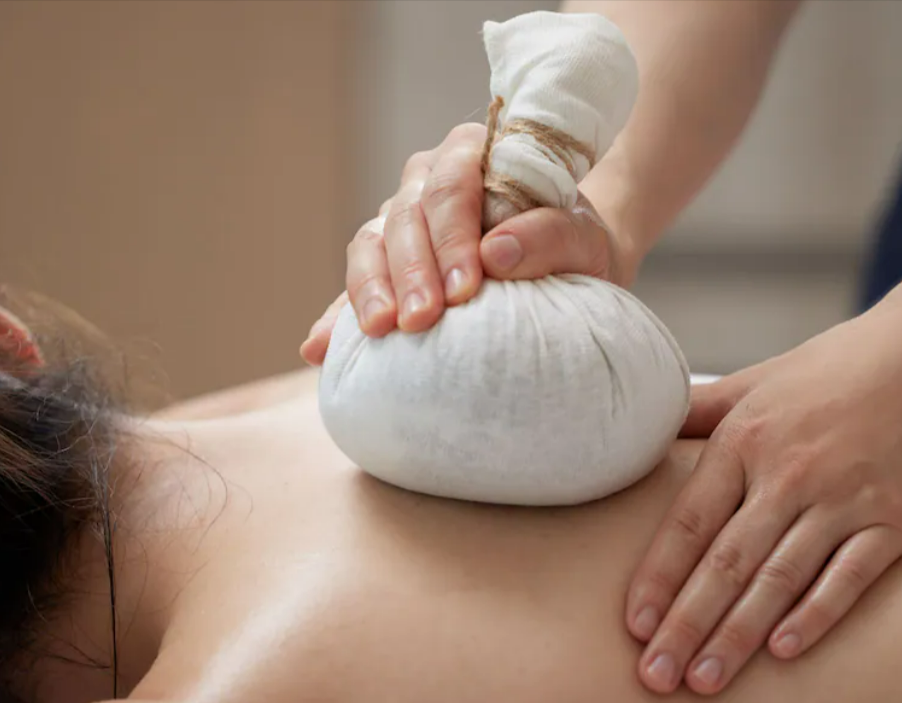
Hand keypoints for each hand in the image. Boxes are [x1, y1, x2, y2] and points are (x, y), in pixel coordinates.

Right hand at [300, 124, 629, 364]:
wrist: (569, 266)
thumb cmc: (577, 244)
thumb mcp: (583, 238)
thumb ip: (551, 236)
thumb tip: (497, 251)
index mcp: (471, 155)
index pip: (449, 186)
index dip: (451, 237)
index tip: (465, 289)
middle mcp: (426, 180)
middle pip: (404, 218)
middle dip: (410, 272)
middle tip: (419, 321)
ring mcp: (399, 219)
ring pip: (369, 245)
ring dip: (371, 290)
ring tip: (380, 332)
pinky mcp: (385, 265)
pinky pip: (355, 286)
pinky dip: (337, 318)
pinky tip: (318, 349)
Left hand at [627, 295, 901, 694]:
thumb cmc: (836, 368)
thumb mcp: (756, 381)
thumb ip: (698, 412)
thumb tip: (637, 423)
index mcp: (745, 441)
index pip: (688, 523)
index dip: (658, 578)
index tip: (634, 627)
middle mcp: (788, 472)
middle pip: (726, 562)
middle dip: (686, 624)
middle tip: (655, 678)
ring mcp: (844, 497)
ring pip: (779, 578)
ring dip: (739, 635)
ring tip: (704, 681)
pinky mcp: (897, 517)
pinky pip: (849, 576)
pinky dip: (816, 614)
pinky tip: (784, 651)